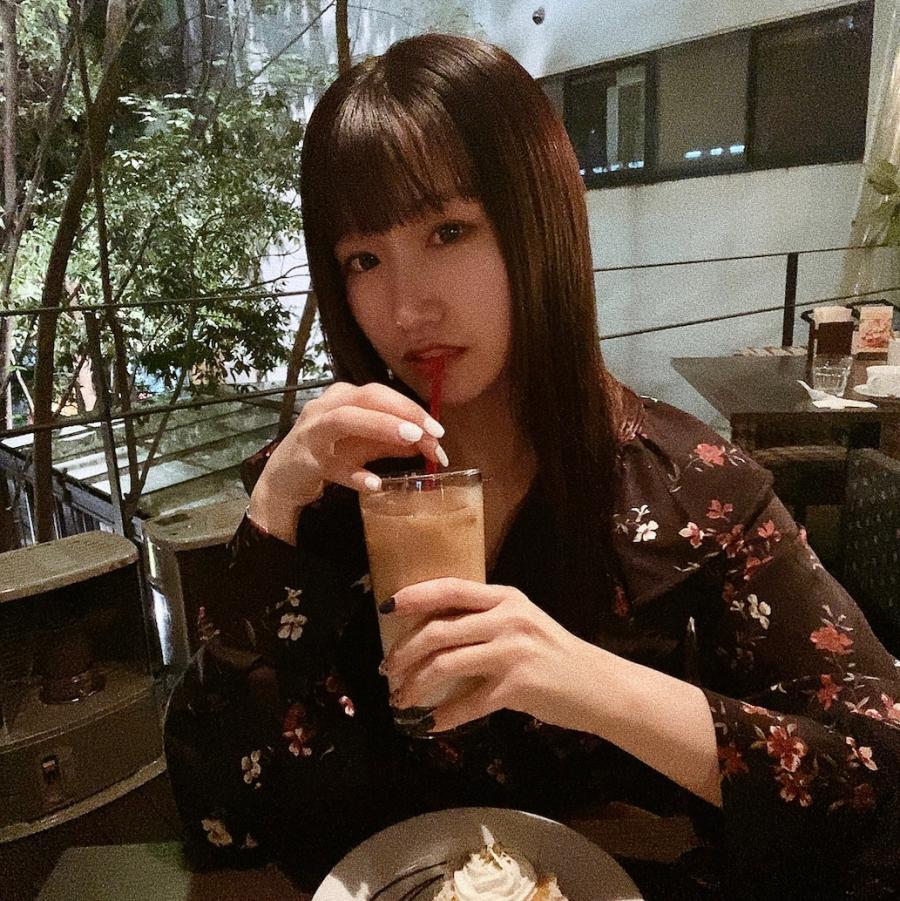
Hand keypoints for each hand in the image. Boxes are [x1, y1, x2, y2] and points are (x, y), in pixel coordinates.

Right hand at [249, 382, 446, 539]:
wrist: (284, 481)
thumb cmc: (327, 454)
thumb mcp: (363, 444)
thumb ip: (393, 441)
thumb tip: (429, 441)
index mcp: (342, 398)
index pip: (380, 394)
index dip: (411, 408)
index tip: (438, 428)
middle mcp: (325, 408)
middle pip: (366, 399)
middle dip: (402, 412)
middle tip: (431, 432)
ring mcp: (312, 433)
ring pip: (344, 420)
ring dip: (381, 427)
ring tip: (411, 441)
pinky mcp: (305, 462)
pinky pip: (331, 465)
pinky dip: (355, 474)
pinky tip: (376, 484)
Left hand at [382, 578, 587, 732]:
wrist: (598, 686)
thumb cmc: (553, 655)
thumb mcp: (520, 623)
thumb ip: (484, 620)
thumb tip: (430, 632)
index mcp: (504, 597)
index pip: (450, 588)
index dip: (414, 596)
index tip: (386, 608)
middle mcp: (506, 618)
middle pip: (438, 630)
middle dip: (404, 652)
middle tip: (387, 670)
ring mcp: (512, 651)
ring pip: (445, 664)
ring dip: (415, 685)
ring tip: (401, 699)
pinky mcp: (517, 686)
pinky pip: (467, 702)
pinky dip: (443, 716)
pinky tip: (430, 724)